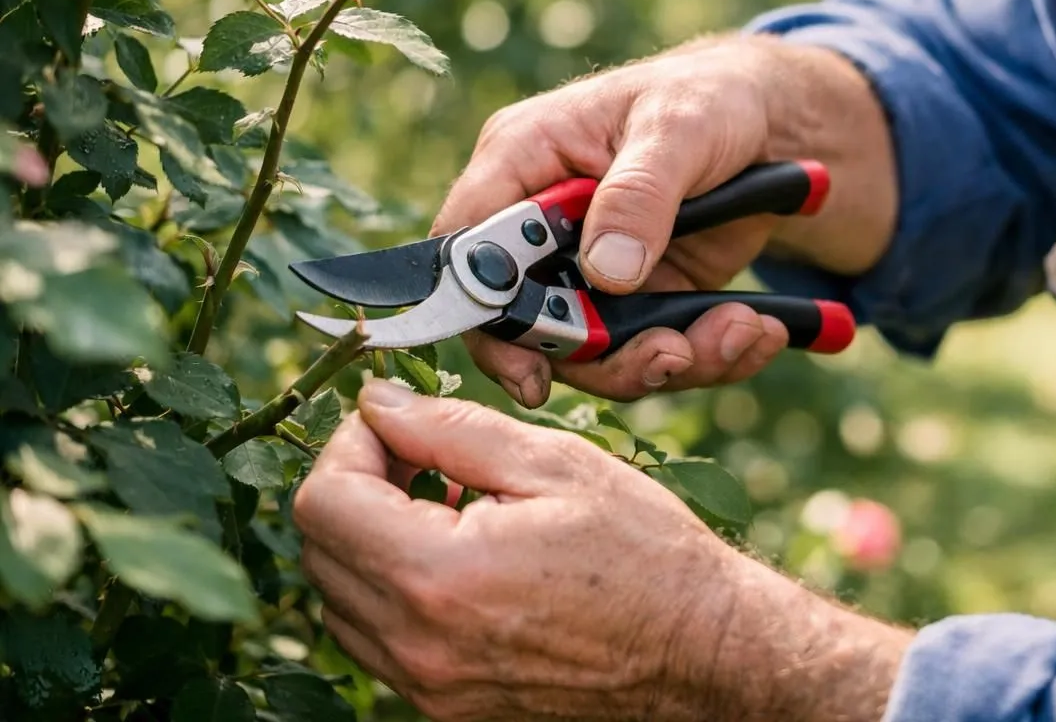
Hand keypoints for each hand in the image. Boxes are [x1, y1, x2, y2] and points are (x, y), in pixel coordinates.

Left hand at [293, 381, 910, 721]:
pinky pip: (375, 637)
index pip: (324, 502)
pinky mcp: (443, 705)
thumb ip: (448, 426)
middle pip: (317, 550)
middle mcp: (418, 646)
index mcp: (439, 576)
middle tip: (418, 453)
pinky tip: (455, 552)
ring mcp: (427, 686)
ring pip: (336, 598)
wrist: (699, 650)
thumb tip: (377, 402)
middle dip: (354, 485)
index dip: (348, 443)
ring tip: (444, 502)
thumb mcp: (551, 463)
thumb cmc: (642, 551)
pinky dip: (391, 585)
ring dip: (367, 537)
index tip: (393, 421)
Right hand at [433, 35, 896, 407]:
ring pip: (597, 353)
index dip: (484, 315)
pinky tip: (756, 332)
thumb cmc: (706, 99)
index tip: (531, 372)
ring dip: (669, 359)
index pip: (468, 249)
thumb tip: (607, 272)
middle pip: (530, 324)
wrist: (769, 125)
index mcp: (523, 160)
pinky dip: (708, 355)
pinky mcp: (637, 299)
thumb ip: (638, 193)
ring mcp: (588, 269)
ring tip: (742, 331)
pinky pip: (653, 351)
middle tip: (675, 355)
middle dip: (605, 356)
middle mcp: (543, 225)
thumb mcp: (677, 126)